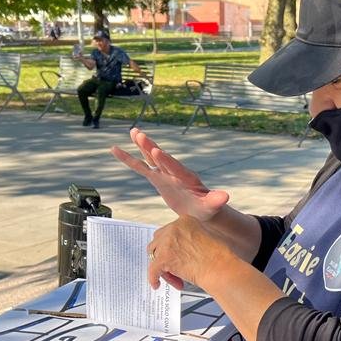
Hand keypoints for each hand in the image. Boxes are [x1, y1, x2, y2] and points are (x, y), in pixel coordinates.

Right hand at [111, 128, 229, 220]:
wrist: (201, 208)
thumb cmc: (208, 208)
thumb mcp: (212, 206)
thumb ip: (216, 200)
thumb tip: (225, 197)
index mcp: (187, 178)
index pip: (175, 168)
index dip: (166, 161)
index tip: (156, 152)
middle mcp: (174, 173)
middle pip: (161, 159)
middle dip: (151, 147)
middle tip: (140, 135)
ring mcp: (165, 174)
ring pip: (151, 158)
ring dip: (142, 146)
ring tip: (133, 131)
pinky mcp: (157, 179)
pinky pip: (141, 168)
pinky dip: (129, 159)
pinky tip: (115, 149)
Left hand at [146, 216, 231, 291]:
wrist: (221, 269)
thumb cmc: (220, 258)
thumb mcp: (207, 236)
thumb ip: (190, 237)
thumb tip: (179, 248)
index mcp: (185, 220)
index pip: (167, 232)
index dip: (169, 247)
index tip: (174, 257)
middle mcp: (174, 227)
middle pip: (157, 243)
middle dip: (162, 256)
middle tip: (172, 269)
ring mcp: (168, 242)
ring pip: (155, 256)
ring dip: (163, 268)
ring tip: (177, 279)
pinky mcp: (164, 257)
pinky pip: (153, 270)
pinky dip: (153, 278)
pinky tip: (157, 284)